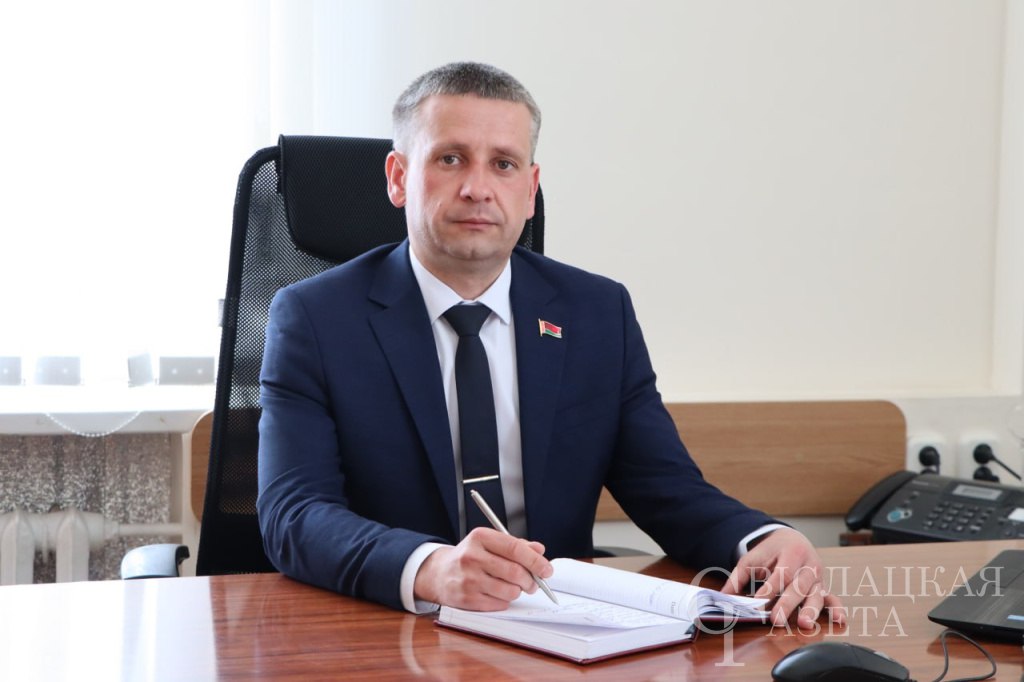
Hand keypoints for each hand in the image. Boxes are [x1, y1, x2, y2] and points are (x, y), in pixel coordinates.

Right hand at [413, 527, 552, 610]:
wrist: (439, 573)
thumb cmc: (470, 556)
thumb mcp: (490, 543)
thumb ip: (516, 545)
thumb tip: (539, 550)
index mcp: (480, 537)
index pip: (515, 548)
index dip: (535, 561)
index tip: (547, 569)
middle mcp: (472, 557)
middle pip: (515, 572)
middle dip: (531, 581)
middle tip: (534, 583)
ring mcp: (468, 579)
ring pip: (509, 591)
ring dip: (517, 592)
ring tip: (511, 587)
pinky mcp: (466, 599)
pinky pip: (499, 604)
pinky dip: (504, 601)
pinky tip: (496, 593)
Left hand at [720, 528, 845, 629]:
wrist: (792, 539)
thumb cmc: (771, 552)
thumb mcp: (752, 558)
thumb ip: (738, 577)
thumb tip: (723, 597)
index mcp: (791, 553)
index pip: (781, 574)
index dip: (770, 589)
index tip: (759, 603)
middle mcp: (808, 565)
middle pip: (798, 586)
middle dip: (787, 604)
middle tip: (776, 619)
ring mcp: (818, 577)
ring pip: (817, 595)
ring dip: (811, 610)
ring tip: (805, 624)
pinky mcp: (823, 587)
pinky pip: (832, 598)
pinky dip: (837, 609)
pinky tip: (839, 619)